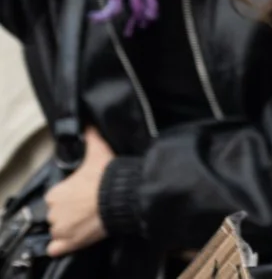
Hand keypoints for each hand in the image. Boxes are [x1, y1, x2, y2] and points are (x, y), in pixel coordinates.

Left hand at [43, 128, 111, 254]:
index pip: (57, 197)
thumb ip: (91, 136)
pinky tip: (73, 240)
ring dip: (68, 229)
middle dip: (69, 213)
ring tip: (87, 223)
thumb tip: (88, 121)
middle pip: (57, 215)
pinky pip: (56, 249)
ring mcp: (59, 230)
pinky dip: (62, 246)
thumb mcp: (99, 151)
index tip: (84, 195)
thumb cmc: (108, 176)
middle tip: (88, 208)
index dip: (70, 196)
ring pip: (58, 231)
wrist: (121, 198)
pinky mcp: (67, 244)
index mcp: (55, 193)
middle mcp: (52, 212)